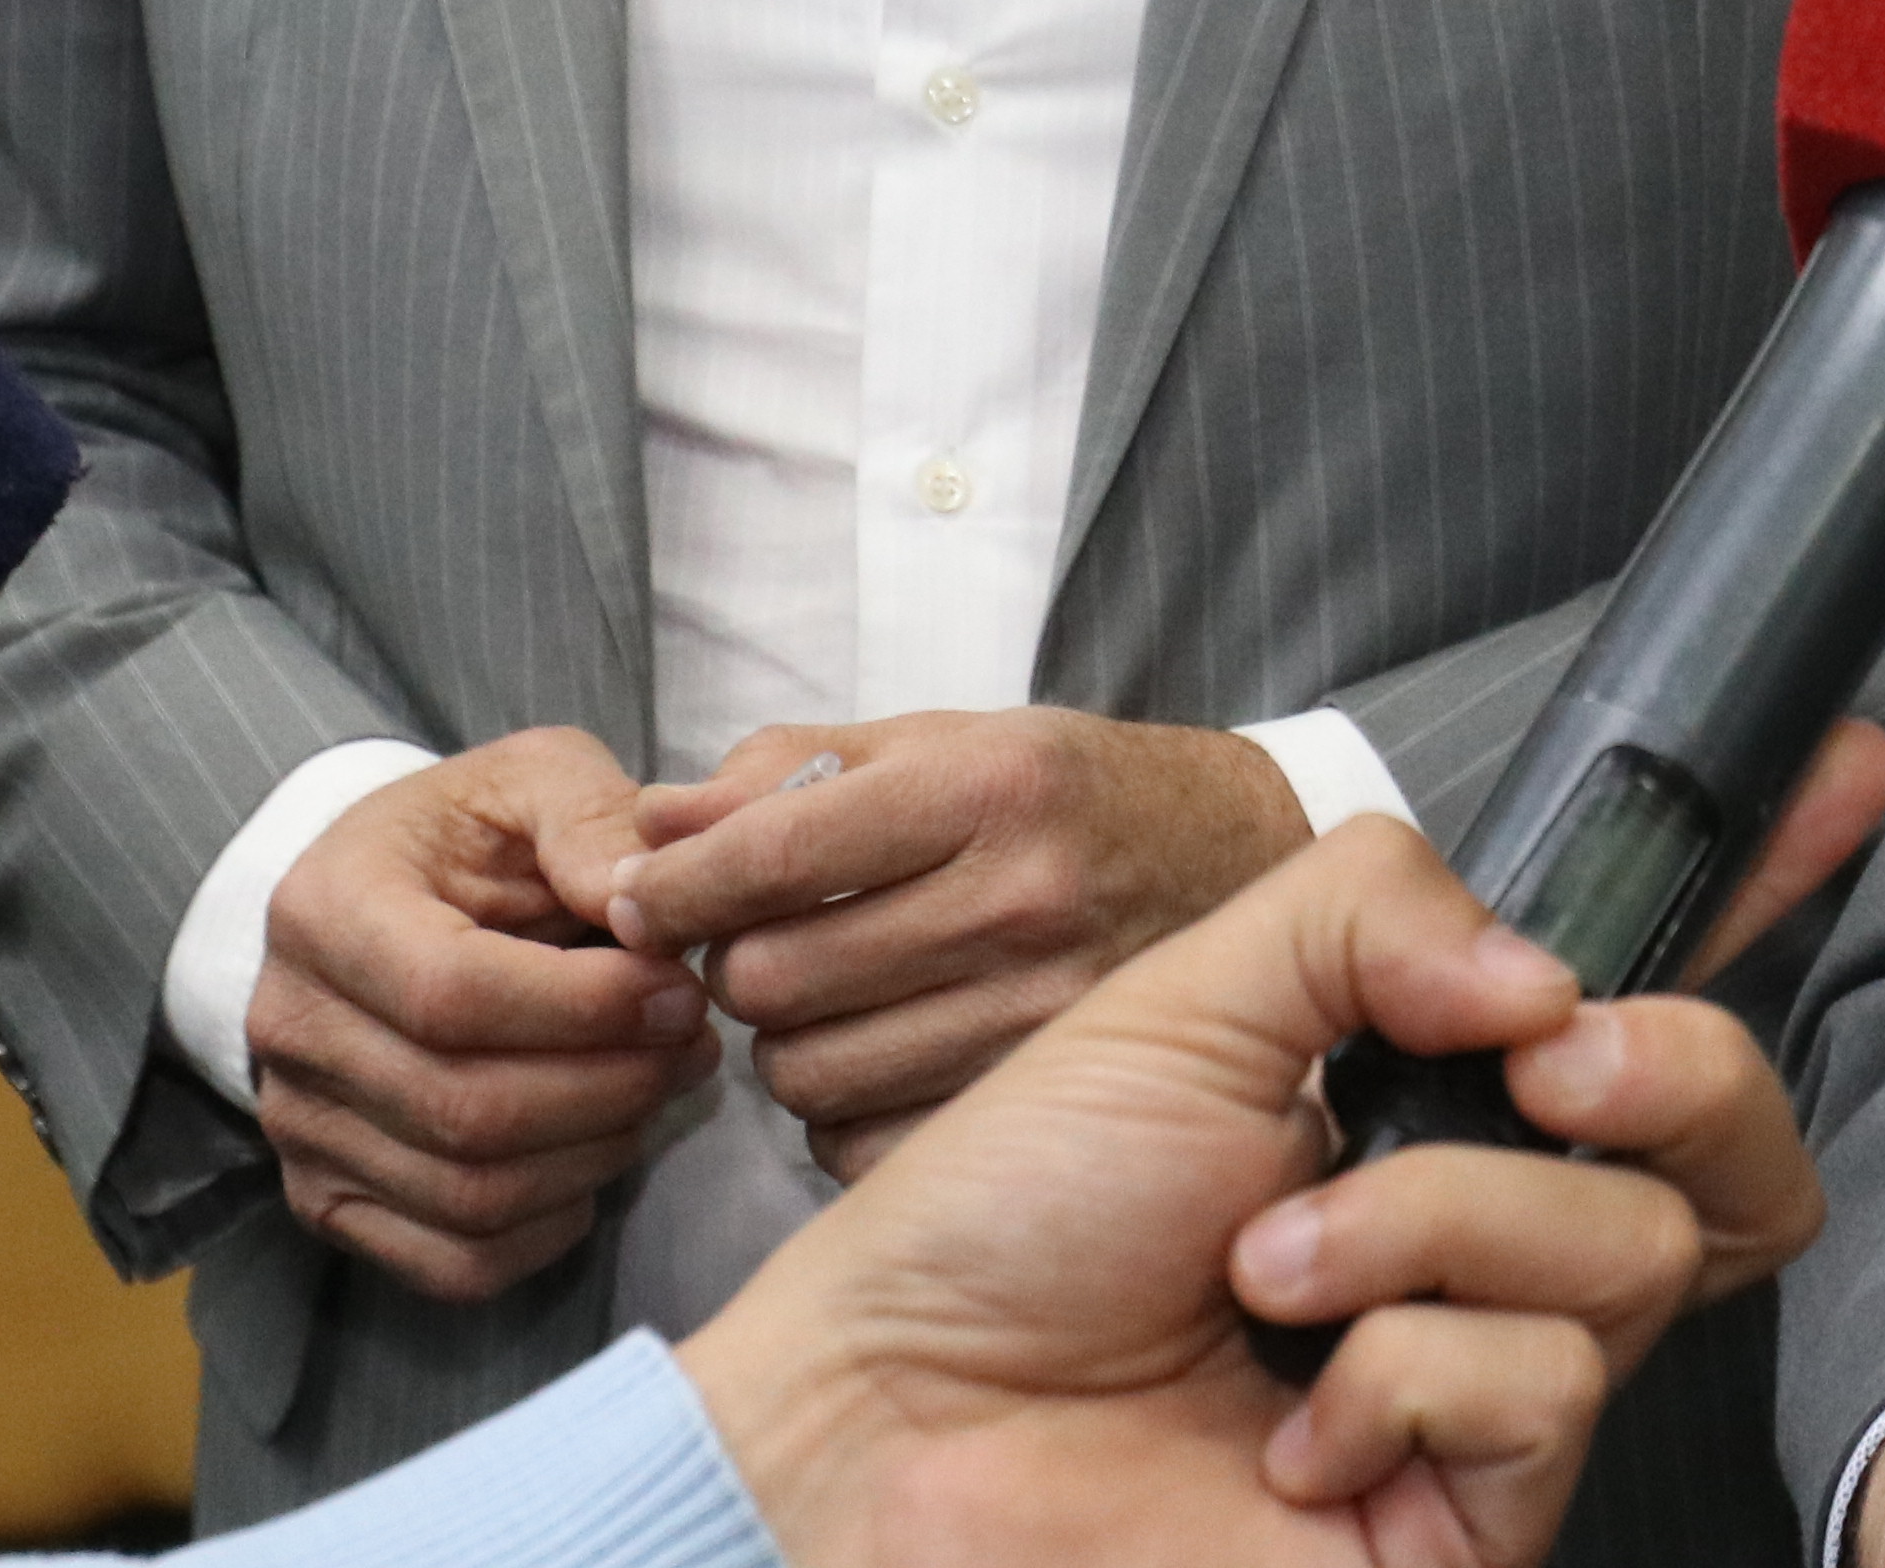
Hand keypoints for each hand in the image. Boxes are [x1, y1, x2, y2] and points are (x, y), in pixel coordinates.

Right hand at [248, 726, 715, 1298]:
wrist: (383, 901)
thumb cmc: (474, 837)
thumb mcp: (535, 780)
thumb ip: (595, 821)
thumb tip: (649, 897)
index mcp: (327, 910)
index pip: (452, 994)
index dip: (587, 1009)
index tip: (684, 991)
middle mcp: (291, 1029)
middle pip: (465, 1109)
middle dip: (613, 1087)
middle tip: (697, 1044)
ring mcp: (300, 1127)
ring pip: (468, 1192)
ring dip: (598, 1152)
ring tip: (664, 1085)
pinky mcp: (329, 1198)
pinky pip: (450, 1260)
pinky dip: (549, 1228)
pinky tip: (600, 1154)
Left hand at [609, 708, 1316, 1176]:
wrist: (1247, 859)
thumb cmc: (1069, 795)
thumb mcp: (948, 738)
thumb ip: (789, 770)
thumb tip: (648, 825)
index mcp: (992, 788)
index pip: (769, 854)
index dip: (670, 885)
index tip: (637, 899)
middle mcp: (1025, 898)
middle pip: (771, 979)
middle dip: (736, 965)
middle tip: (766, 944)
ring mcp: (1045, 1011)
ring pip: (806, 1074)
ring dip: (786, 1045)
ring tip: (837, 1001)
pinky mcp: (1046, 1102)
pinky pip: (862, 1147)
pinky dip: (842, 1116)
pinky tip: (885, 1060)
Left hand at [674, 810, 1850, 1567]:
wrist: (882, 1430)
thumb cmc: (996, 1232)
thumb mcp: (1183, 997)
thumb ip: (1376, 916)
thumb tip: (1550, 980)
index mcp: (1431, 1107)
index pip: (1644, 999)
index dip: (1762, 885)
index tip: (1849, 768)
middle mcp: (1486, 1245)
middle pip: (1730, 1139)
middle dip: (1674, 1064)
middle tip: (1541, 1059)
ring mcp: (1488, 1390)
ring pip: (1632, 1250)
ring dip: (1438, 1227)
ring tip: (1270, 1272)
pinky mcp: (1470, 1519)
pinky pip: (1548, 1390)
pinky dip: (1405, 1373)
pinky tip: (1289, 1418)